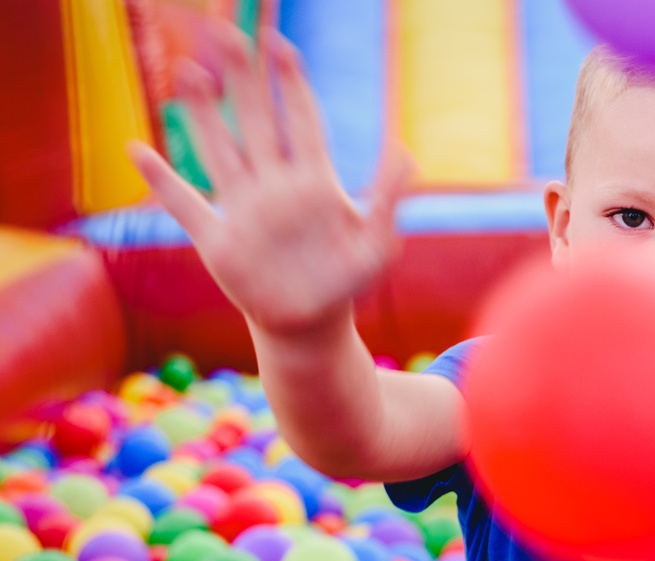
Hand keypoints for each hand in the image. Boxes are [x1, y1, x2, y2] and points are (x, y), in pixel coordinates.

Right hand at [128, 22, 412, 338]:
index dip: (290, 82)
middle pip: (255, 120)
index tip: (279, 43)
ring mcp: (243, 210)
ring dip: (202, 113)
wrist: (312, 325)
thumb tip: (406, 150)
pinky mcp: (218, 241)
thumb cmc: (346, 282)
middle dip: (242, 77)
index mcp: (313, 183)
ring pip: (218, 150)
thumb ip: (388, 197)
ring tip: (187, 69)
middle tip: (226, 29)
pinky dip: (161, 181)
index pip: (301, 120)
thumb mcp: (376, 243)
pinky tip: (137, 150)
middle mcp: (273, 186)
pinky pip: (184, 206)